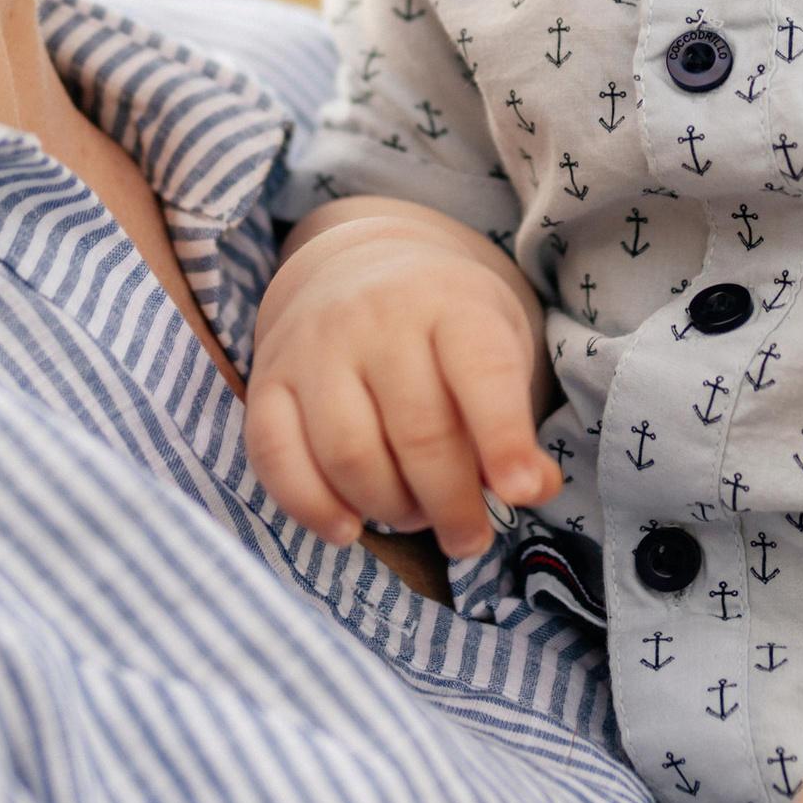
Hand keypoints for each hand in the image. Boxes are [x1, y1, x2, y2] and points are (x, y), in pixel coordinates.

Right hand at [246, 199, 560, 559]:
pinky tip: (347, 527)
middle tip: (469, 538)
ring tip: (413, 515)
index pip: (482, 371)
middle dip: (451, 503)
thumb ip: (517, 423)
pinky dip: (311, 506)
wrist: (356, 265)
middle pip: (418, 431)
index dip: (504, 437)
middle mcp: (378, 317)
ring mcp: (315, 346)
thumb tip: (533, 488)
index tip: (518, 492)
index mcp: (450, 302)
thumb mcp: (499, 345)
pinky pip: (276, 455)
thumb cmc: (443, 326)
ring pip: (349, 453)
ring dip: (389, 507)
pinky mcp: (269, 378)